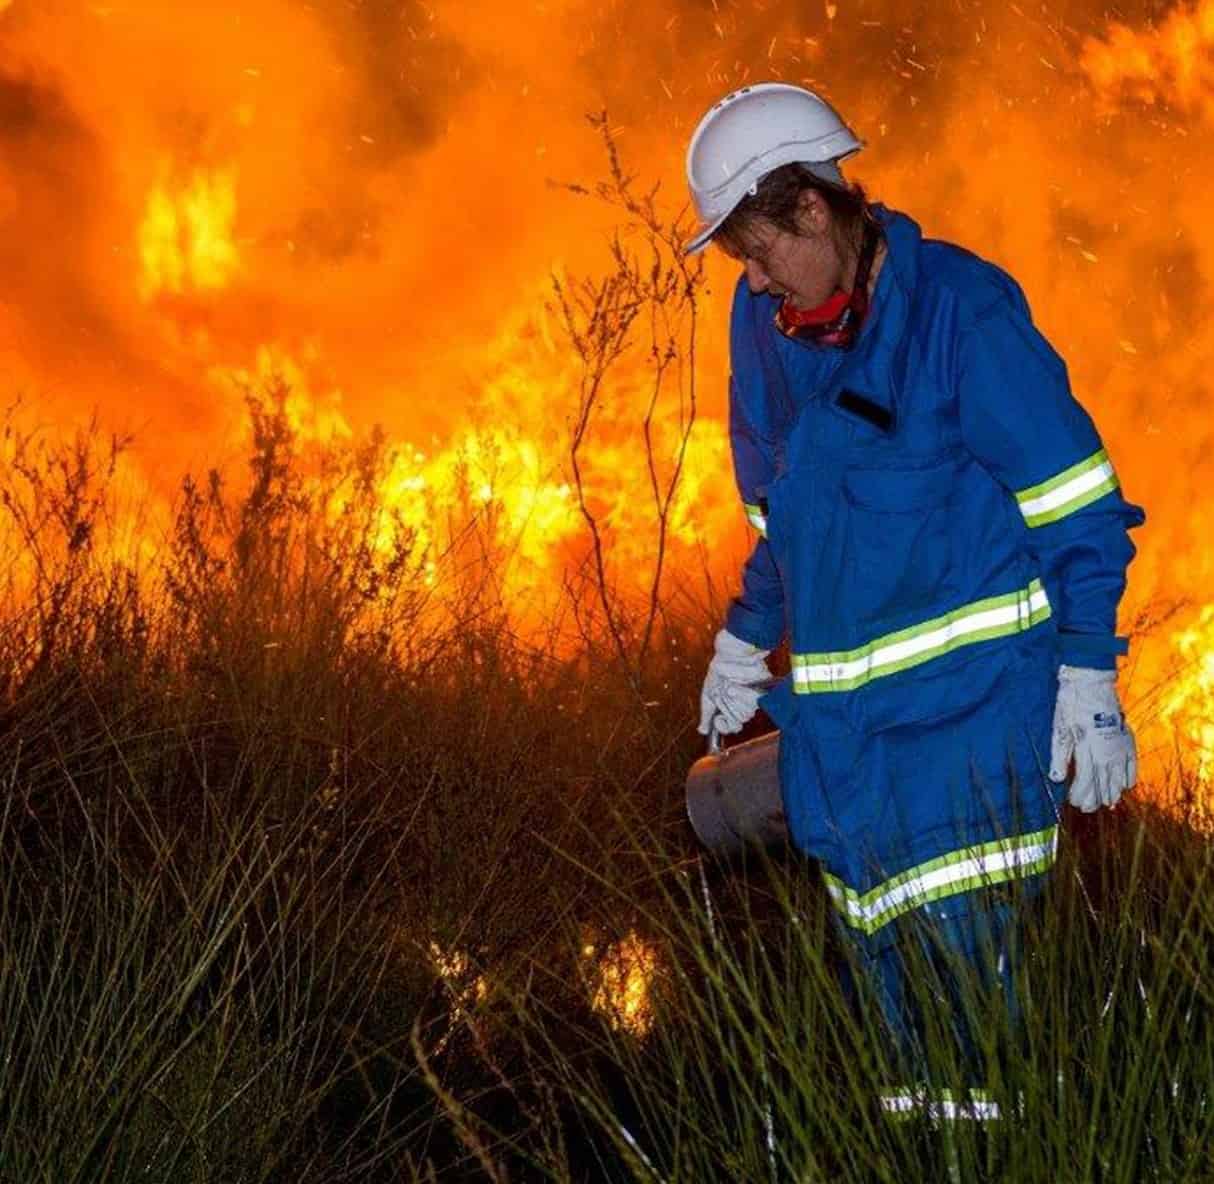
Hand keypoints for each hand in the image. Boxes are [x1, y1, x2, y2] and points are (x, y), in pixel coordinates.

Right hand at [698, 629, 771, 736]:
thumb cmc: (719, 672)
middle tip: (723, 693)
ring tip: (730, 686)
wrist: (729, 655)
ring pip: (747, 713)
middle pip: (739, 722)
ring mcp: (753, 699)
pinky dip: (744, 694)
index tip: (718, 719)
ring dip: (735, 699)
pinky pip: (755, 701)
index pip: (732, 727)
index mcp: (731, 708)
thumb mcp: (708, 695)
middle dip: (728, 708)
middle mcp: (743, 706)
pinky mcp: (762, 691)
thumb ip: (706, 715)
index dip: (724, 726)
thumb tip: (702, 731)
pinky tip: (740, 684)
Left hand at [1049, 664, 1137, 811]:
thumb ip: (1059, 757)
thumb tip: (1056, 780)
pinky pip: (1133, 767)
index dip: (1081, 795)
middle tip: (1086, 808)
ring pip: (1119, 780)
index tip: (1074, 803)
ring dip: (1112, 794)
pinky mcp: (1128, 741)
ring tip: (1105, 803)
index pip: (1086, 782)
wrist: (1092, 685)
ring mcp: (1120, 748)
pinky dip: (1128, 779)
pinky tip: (1124, 787)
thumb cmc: (1071, 706)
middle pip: (1103, 785)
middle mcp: (1107, 752)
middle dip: (1095, 799)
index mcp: (1087, 750)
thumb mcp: (1060, 730)